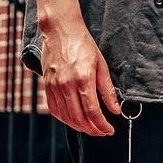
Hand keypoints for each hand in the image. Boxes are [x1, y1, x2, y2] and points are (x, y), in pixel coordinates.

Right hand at [40, 18, 120, 136]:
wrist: (61, 30)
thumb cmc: (83, 45)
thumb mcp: (101, 65)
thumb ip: (107, 90)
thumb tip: (115, 110)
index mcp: (83, 79)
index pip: (93, 112)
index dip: (102, 125)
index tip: (109, 130)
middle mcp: (67, 84)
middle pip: (79, 118)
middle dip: (92, 130)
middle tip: (102, 132)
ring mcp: (55, 86)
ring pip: (66, 117)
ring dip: (79, 127)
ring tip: (90, 128)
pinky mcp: (47, 85)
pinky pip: (54, 109)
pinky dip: (64, 119)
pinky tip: (73, 120)